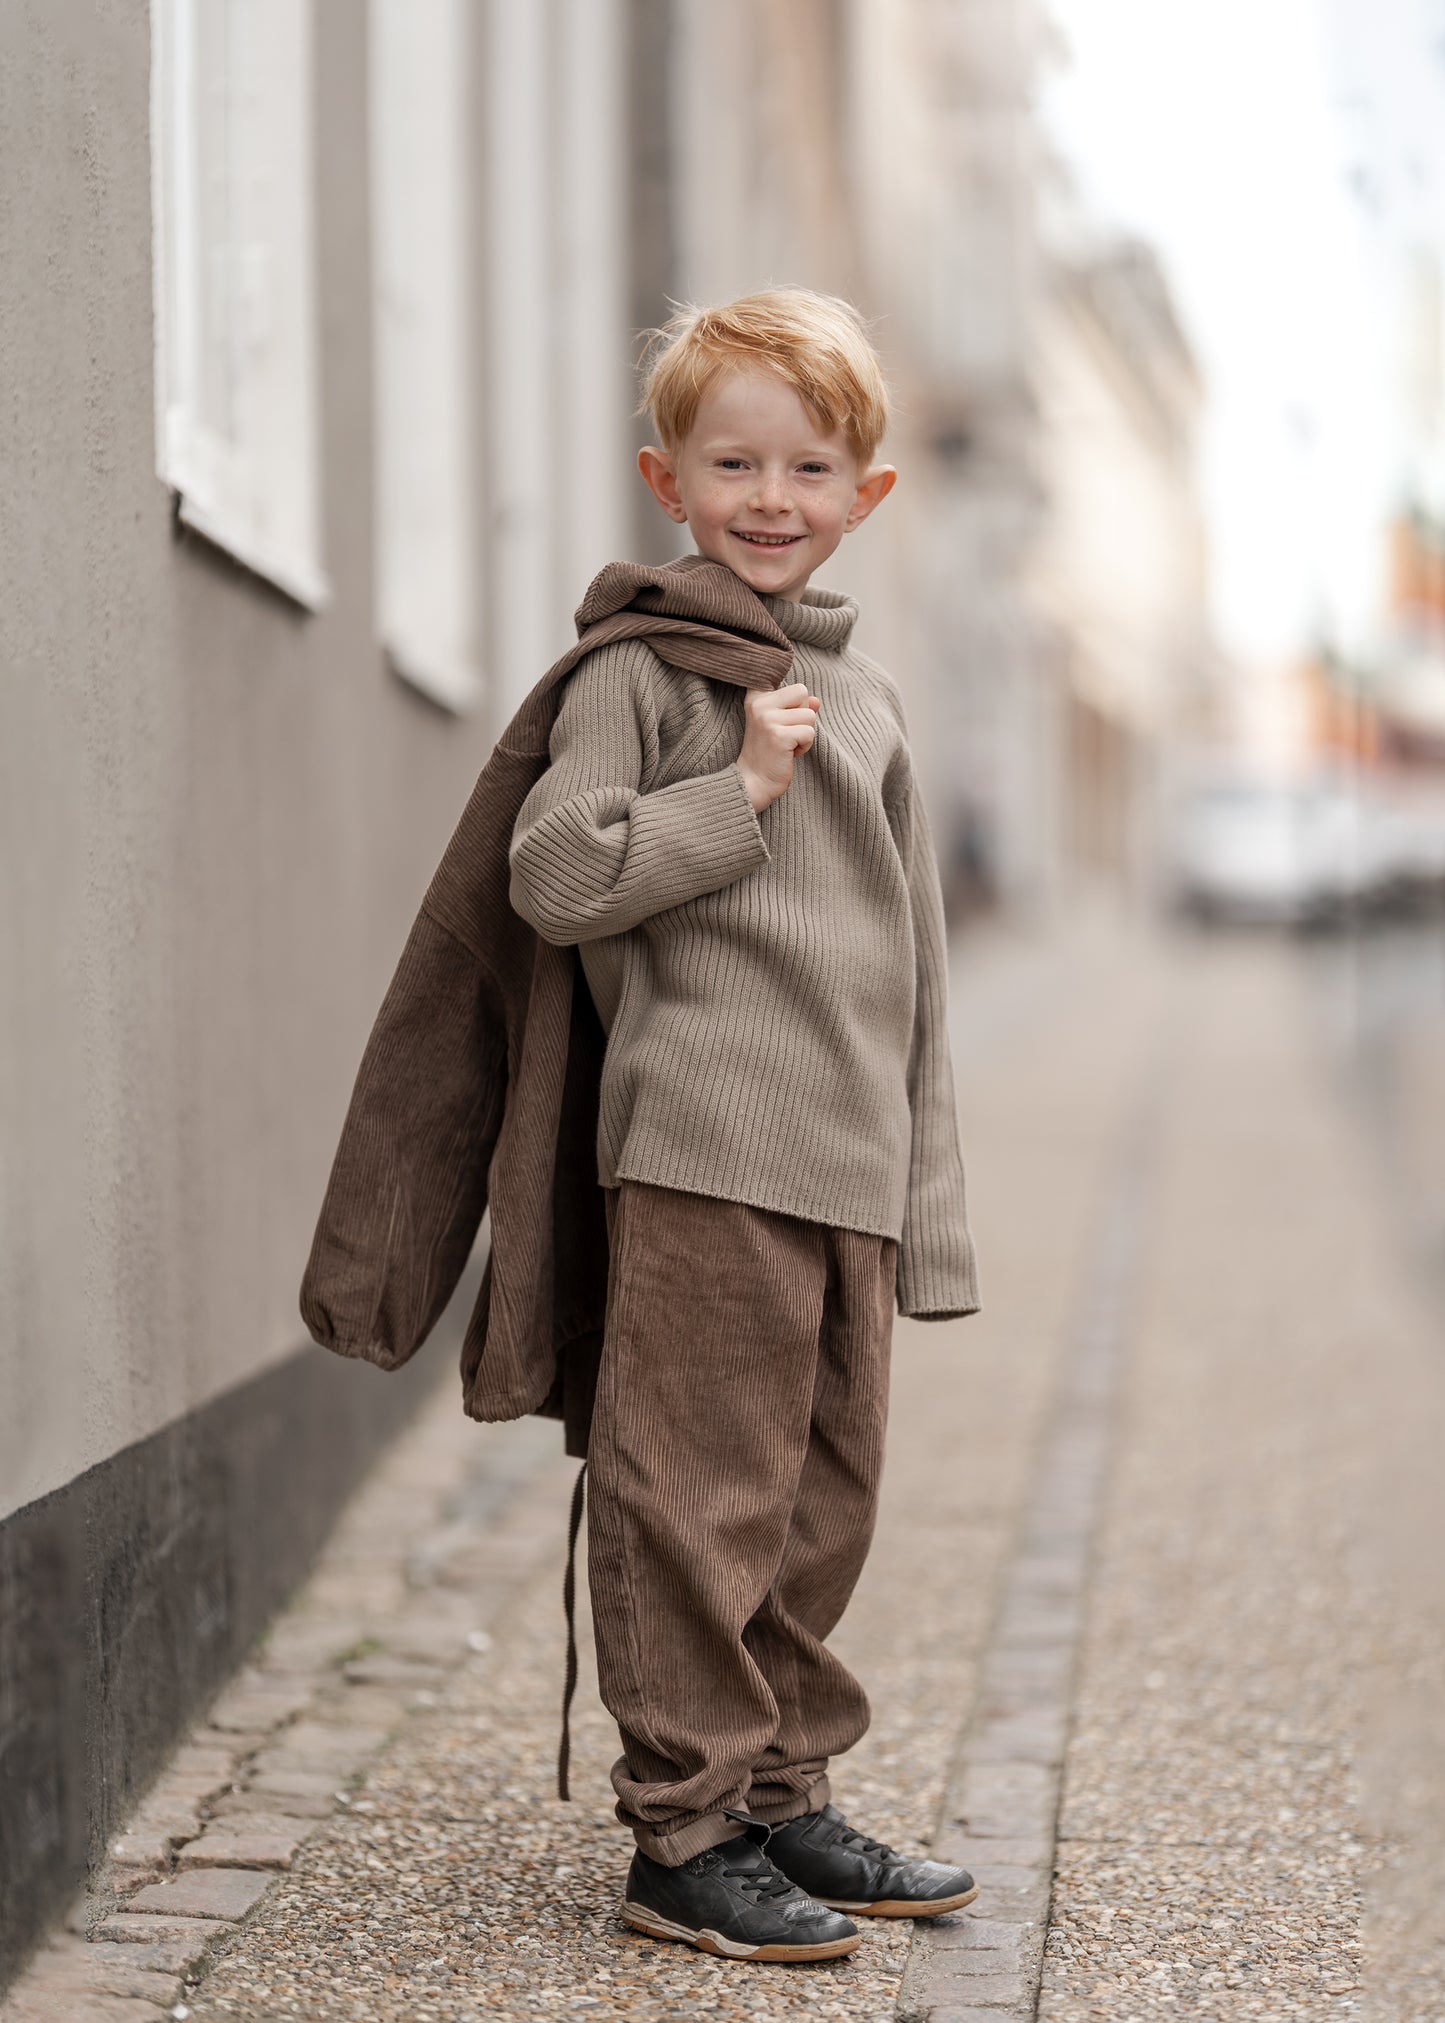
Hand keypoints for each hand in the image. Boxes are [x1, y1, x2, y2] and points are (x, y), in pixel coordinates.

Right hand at [735, 682, 820, 812]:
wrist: (754, 781)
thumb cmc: (769, 752)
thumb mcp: (780, 724)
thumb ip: (797, 708)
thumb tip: (817, 701)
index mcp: (757, 697)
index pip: (790, 683)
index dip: (796, 699)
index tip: (784, 711)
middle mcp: (759, 704)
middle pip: (802, 692)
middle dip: (803, 715)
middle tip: (787, 733)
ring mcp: (768, 718)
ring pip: (809, 715)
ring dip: (804, 734)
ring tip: (787, 745)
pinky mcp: (779, 735)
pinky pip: (809, 732)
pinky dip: (805, 746)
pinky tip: (790, 753)